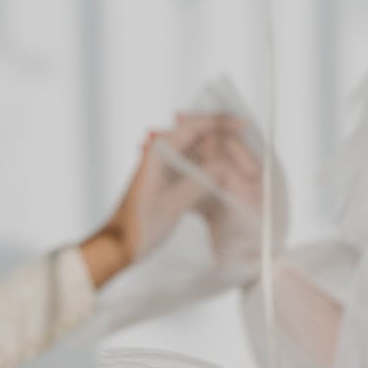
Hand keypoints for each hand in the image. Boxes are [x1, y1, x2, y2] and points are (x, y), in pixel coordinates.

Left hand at [79, 113, 262, 286]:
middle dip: (226, 141)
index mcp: (159, 152)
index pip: (195, 125)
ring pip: (200, 151)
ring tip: (245, 168)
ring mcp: (164, 165)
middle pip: (200, 135)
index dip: (222, 122)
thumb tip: (224, 167)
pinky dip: (211, 169)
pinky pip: (194, 165)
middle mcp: (161, 152)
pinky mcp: (167, 179)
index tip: (244, 125)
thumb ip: (199, 182)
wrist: (117, 245)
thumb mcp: (173, 205)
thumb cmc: (139, 227)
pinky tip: (227, 178)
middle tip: (249, 159)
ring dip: (221, 156)